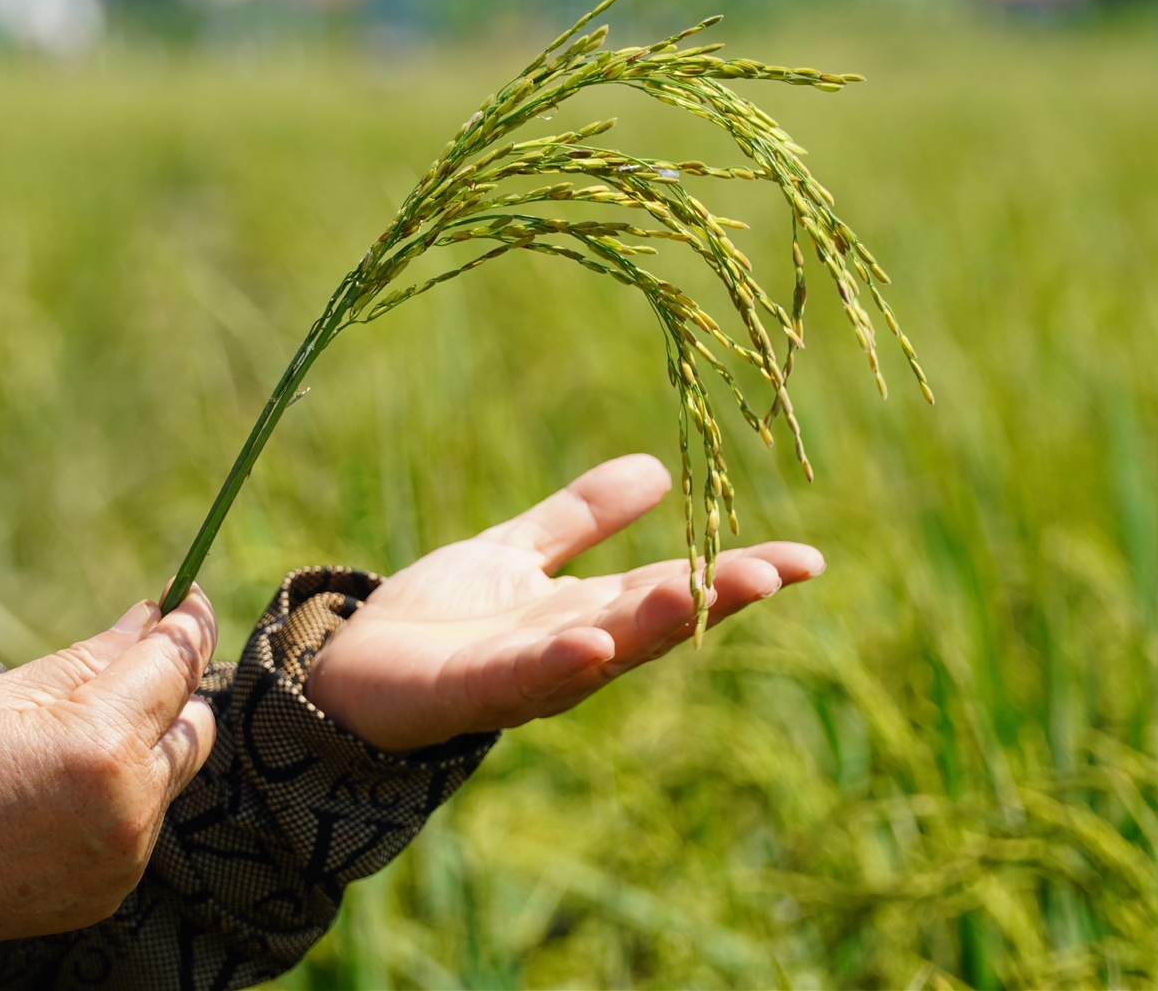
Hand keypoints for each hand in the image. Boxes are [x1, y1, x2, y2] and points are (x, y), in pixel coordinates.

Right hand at [0, 588, 217, 946]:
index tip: (188, 600)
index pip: (177, 665)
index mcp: (104, 741)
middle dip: (172, 693)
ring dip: (146, 751)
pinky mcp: (117, 887)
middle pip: (196, 724)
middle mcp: (132, 801)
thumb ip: (95, 656)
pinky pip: (145, 824)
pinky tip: (65, 800)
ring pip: (172, 776)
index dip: (189, 626)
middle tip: (126, 678)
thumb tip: (151, 618)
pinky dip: (123, 800)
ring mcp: (128, 852)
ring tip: (74, 751)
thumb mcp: (11, 692)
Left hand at [303, 454, 823, 752]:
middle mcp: (566, 649)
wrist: (351, 671)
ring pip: (596, 652)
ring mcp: (519, 674)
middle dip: (710, 599)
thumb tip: (658, 468)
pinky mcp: (465, 690)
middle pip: (649, 624)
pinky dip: (554, 663)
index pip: (670, 589)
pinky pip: (516, 678)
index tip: (806, 559)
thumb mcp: (515, 552)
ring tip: (695, 594)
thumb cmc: (439, 619)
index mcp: (583, 613)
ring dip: (646, 627)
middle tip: (779, 571)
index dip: (734, 577)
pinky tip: (590, 640)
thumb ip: (579, 518)